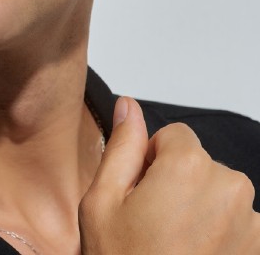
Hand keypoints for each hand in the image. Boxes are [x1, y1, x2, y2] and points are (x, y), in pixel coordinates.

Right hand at [79, 97, 259, 253]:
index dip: (151, 161)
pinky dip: (218, 234)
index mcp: (190, 167)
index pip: (173, 135)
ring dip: (200, 209)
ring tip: (175, 245)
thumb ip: (121, 146)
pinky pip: (236, 222)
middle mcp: (231, 188)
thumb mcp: (103, 202)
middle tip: (154, 223)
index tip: (141, 194)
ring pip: (218, 193)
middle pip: (199, 163)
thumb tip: (129, 105)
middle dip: (177, 183)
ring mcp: (253, 223)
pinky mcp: (259, 249)